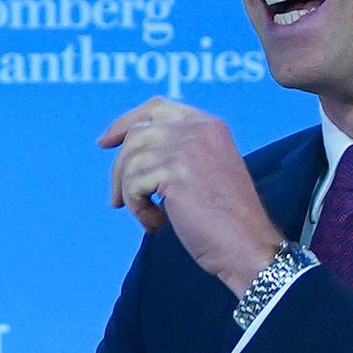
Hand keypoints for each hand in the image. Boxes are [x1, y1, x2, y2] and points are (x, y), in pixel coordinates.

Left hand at [97, 98, 285, 294]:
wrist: (247, 245)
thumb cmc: (226, 221)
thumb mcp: (206, 172)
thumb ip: (179, 153)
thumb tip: (131, 154)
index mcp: (209, 125)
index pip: (157, 107)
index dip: (125, 122)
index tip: (105, 142)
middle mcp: (199, 129)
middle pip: (136, 134)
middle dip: (119, 168)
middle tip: (117, 200)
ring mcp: (188, 147)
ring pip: (131, 160)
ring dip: (130, 193)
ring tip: (150, 217)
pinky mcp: (176, 172)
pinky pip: (133, 184)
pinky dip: (138, 209)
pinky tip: (157, 224)